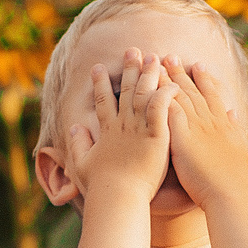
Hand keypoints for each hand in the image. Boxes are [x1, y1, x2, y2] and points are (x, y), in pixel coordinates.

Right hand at [66, 48, 175, 203]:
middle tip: (132, 50)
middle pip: (127, 90)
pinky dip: (167, 93)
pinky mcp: (157, 135)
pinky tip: (174, 83)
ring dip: (149, 74)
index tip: (97, 67)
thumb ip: (77, 144)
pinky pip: (163, 108)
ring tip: (154, 57)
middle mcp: (123, 125)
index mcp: (107, 131)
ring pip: (145, 93)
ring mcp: (139, 128)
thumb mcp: (81, 164)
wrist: (118, 197)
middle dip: (129, 69)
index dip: (100, 83)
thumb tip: (73, 127)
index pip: (103, 101)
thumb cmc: (100, 187)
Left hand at [162, 56, 247, 208]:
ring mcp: (196, 126)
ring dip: (166, 78)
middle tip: (170, 55)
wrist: (231, 193)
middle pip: (192, 90)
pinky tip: (148, 86)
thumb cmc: (237, 180)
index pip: (212, 96)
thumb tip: (234, 114)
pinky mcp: (182, 136)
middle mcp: (210, 120)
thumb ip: (235, 130)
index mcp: (223, 125)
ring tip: (155, 63)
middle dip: (180, 72)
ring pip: (179, 96)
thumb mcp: (241, 150)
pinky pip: (168, 110)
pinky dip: (159, 96)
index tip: (198, 65)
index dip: (204, 79)